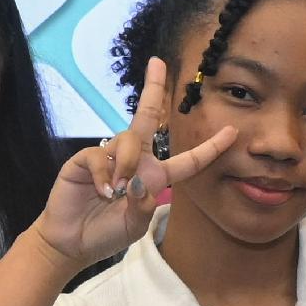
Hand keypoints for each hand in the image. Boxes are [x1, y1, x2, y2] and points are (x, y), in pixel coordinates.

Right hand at [33, 62, 240, 270]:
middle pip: (146, 117)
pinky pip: (99, 156)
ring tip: (117, 192)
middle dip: (152, 88)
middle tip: (157, 62)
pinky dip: (103, 175)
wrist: (73, 243)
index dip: (210, 148)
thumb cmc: (107, 233)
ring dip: (126, 166)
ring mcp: (108, 157)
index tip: (232, 131)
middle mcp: (134, 160)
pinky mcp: (83, 160)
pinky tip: (102, 192)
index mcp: (155, 175)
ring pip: (126, 140)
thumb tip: (138, 183)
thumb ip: (144, 206)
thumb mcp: (135, 226)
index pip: (188, 160)